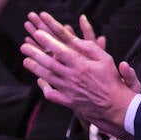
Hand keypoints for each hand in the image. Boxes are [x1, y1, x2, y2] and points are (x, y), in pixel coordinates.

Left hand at [21, 14, 133, 131]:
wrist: (116, 107)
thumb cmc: (112, 81)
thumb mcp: (106, 59)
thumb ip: (90, 48)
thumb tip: (75, 39)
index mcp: (81, 65)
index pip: (60, 50)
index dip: (48, 41)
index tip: (38, 33)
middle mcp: (72, 77)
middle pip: (49, 63)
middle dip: (35, 54)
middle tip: (24, 47)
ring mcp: (68, 90)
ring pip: (47, 78)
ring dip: (35, 68)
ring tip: (25, 61)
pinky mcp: (68, 101)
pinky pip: (51, 94)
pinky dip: (44, 88)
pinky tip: (40, 81)